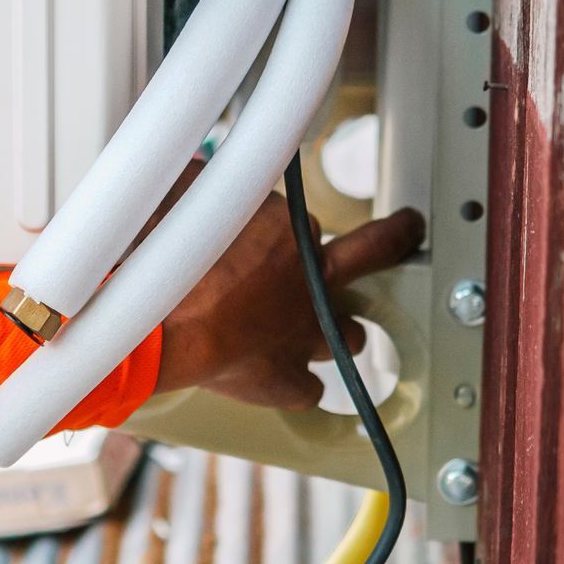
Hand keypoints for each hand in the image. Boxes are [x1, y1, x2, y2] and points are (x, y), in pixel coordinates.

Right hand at [151, 165, 424, 408]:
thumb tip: (201, 175)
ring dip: (339, 329)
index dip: (292, 229)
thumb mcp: (180, 195)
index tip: (295, 226)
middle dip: (392, 239)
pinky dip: (296, 384)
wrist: (157, 328)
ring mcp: (306, 333)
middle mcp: (310, 279)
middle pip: (370, 252)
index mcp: (287, 230)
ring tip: (325, 331)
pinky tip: (281, 380)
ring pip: (352, 332)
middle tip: (406, 230)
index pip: (307, 221)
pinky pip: (309, 388)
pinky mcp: (287, 379)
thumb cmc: (160, 261)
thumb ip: (204, 186)